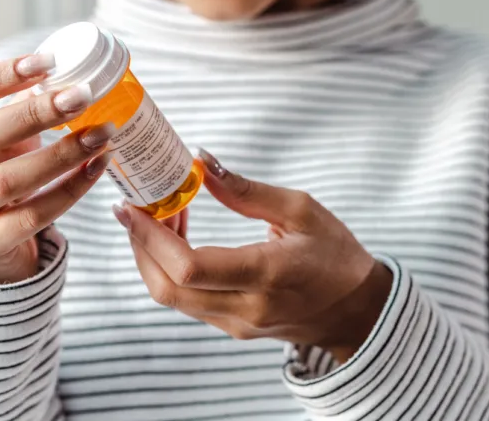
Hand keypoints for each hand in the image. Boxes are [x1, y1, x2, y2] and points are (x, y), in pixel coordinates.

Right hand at [0, 54, 113, 284]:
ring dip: (61, 154)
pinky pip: (31, 216)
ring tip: (101, 133)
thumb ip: (20, 109)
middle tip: (81, 96)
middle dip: (34, 114)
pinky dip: (70, 190)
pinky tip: (97, 167)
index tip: (45, 62)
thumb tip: (66, 72)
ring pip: (7, 180)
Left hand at [113, 149, 392, 362]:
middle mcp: (246, 308)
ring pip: (171, 297)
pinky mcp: (232, 328)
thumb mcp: (301, 209)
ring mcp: (237, 324)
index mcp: (266, 275)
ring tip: (161, 215)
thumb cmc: (336, 254)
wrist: (358, 311)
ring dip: (153, 256)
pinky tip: (178, 238)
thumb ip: (245, 190)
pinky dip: (170, 269)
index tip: (130, 207)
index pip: (189, 266)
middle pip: (167, 288)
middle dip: (140, 246)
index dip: (150, 238)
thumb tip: (199, 161)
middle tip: (135, 208)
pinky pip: (187, 301)